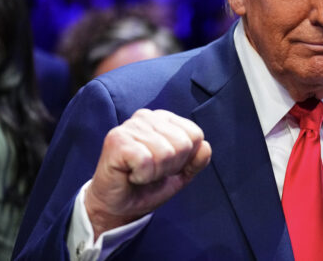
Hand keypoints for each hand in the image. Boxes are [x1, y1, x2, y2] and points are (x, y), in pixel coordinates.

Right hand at [85, 109, 211, 239]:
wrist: (119, 206)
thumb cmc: (148, 185)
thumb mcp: (181, 174)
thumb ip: (197, 160)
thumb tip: (205, 146)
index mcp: (164, 119)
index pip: (195, 135)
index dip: (185, 159)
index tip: (166, 166)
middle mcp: (147, 116)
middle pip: (183, 144)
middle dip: (170, 166)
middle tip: (151, 171)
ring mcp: (130, 126)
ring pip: (165, 153)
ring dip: (155, 173)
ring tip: (140, 173)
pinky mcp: (116, 140)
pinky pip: (146, 161)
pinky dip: (142, 175)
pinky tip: (130, 174)